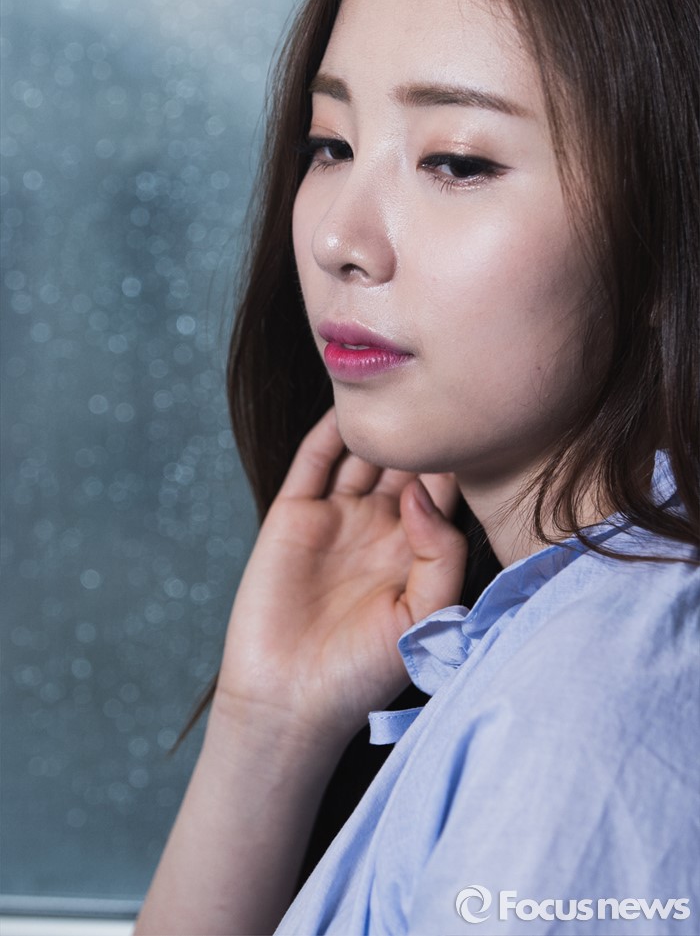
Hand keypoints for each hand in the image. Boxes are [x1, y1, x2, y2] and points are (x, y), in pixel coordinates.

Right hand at [215, 407, 467, 750]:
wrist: (290, 700)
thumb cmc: (363, 671)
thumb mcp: (424, 615)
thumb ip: (440, 552)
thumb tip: (424, 492)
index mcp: (417, 549)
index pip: (446, 487)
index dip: (460, 455)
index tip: (478, 419)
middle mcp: (380, 525)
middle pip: (406, 459)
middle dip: (421, 429)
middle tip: (440, 387)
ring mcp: (336, 516)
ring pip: (363, 452)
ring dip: (377, 422)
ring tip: (396, 382)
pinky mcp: (294, 514)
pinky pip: (314, 461)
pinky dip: (329, 432)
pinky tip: (349, 408)